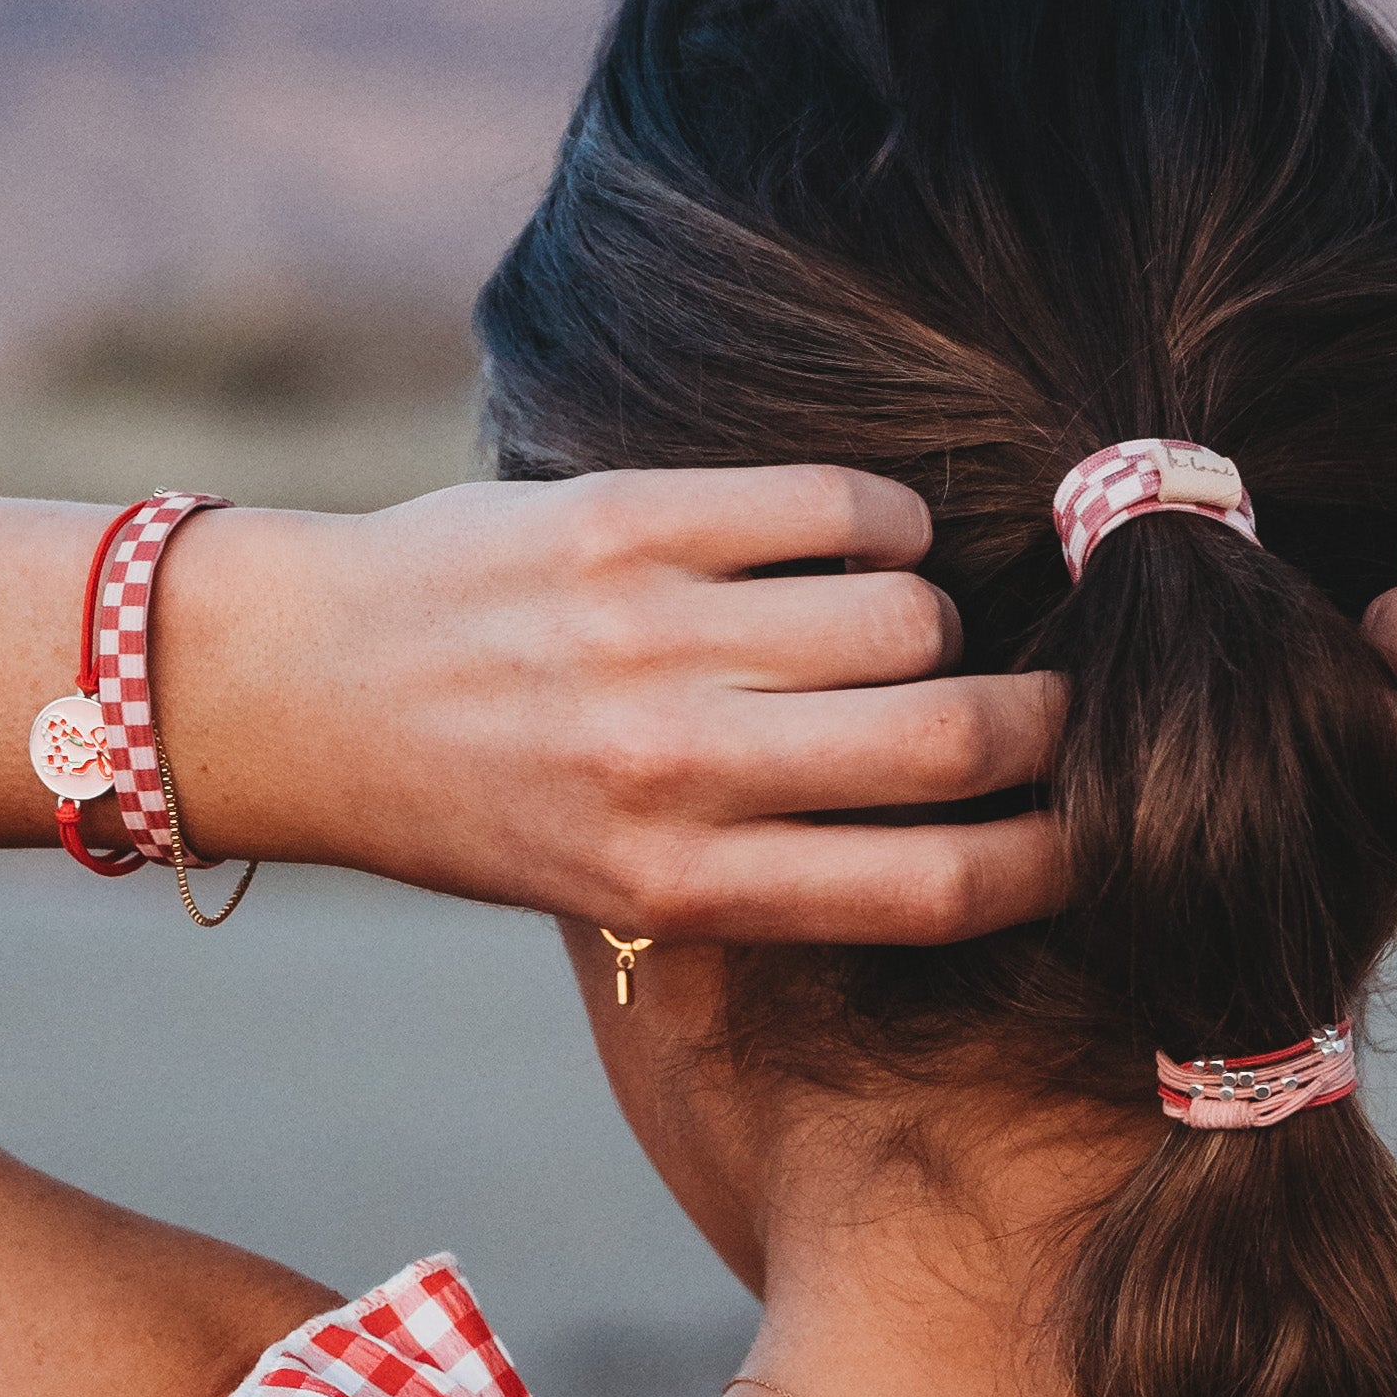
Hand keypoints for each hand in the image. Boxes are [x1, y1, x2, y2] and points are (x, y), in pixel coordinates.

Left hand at [166, 470, 1065, 940]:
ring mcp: (649, 637)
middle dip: (1041, 718)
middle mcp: (672, 771)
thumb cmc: (481, 804)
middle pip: (956, 737)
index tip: (1097, 826)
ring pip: (909, 607)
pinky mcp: (627, 520)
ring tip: (889, 614)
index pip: (939, 887)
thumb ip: (776, 867)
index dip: (1058, 855)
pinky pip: (838, 504)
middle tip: (1049, 697)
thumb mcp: (618, 893)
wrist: (299, 692)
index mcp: (679, 887)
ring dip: (932, 609)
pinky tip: (848, 535)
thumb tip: (981, 820)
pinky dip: (879, 516)